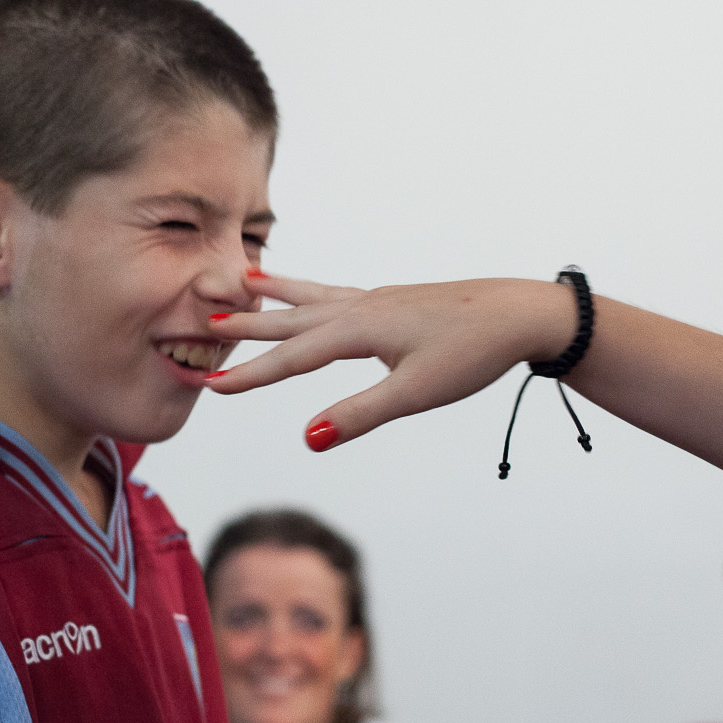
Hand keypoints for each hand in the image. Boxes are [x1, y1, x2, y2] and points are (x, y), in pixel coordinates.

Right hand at [206, 274, 572, 449]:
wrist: (522, 314)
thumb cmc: (473, 354)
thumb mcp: (416, 392)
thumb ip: (359, 414)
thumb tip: (308, 438)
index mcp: (360, 329)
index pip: (293, 357)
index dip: (251, 374)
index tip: (210, 386)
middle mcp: (360, 308)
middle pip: (290, 318)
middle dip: (246, 326)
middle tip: (201, 324)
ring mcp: (376, 300)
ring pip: (310, 298)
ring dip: (273, 296)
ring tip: (240, 283)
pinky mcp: (392, 303)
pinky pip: (334, 294)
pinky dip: (308, 291)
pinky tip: (307, 295)